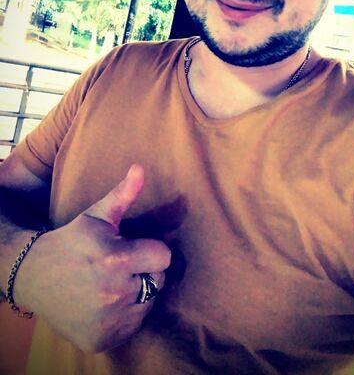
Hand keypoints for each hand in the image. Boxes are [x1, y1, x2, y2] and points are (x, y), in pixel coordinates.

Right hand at [13, 164, 170, 351]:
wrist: (34, 277)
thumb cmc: (72, 241)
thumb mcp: (96, 215)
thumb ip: (124, 194)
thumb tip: (141, 168)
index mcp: (116, 259)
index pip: (164, 256)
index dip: (151, 250)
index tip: (134, 247)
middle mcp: (115, 292)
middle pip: (159, 280)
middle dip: (145, 270)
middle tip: (120, 265)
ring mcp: (109, 320)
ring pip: (148, 304)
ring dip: (137, 293)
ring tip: (112, 282)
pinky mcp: (103, 340)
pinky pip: (133, 325)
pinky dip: (125, 315)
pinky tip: (105, 302)